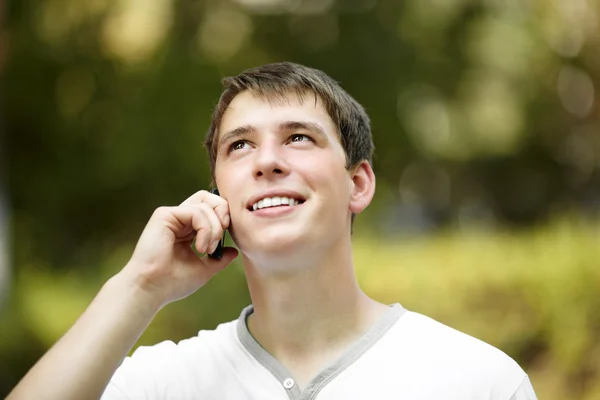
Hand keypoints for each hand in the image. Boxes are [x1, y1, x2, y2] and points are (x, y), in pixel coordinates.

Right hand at [121, 190, 237, 308]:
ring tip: (206, 249)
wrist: (152, 289)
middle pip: (209, 198)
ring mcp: (172, 215)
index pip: (210, 208)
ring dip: (214, 229)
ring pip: (205, 205)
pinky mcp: (165, 215)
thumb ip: (219, 259)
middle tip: (223, 233)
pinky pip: (196, 212)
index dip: (224, 216)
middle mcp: (179, 219)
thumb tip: (234, 251)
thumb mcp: (204, 269)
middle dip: (223, 212)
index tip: (227, 236)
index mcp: (187, 229)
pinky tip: (200, 247)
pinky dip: (205, 229)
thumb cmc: (173, 282)